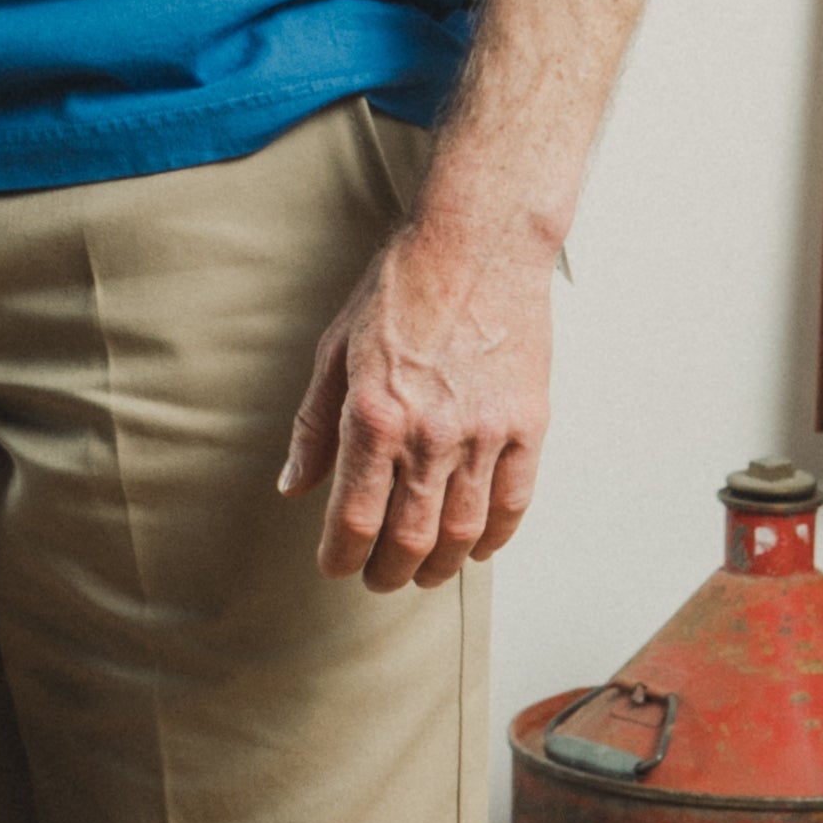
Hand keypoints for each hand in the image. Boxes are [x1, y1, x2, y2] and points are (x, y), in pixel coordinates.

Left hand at [280, 211, 554, 589]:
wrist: (477, 244)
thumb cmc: (401, 289)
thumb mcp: (335, 352)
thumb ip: (315, 426)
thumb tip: (294, 485)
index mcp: (375, 415)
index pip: (354, 518)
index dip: (342, 556)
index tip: (336, 566)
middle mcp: (430, 433)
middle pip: (410, 538)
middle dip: (389, 572)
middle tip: (380, 579)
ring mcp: (485, 431)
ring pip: (463, 531)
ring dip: (441, 565)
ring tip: (424, 572)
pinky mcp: (527, 423)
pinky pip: (514, 501)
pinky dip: (494, 535)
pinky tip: (478, 546)